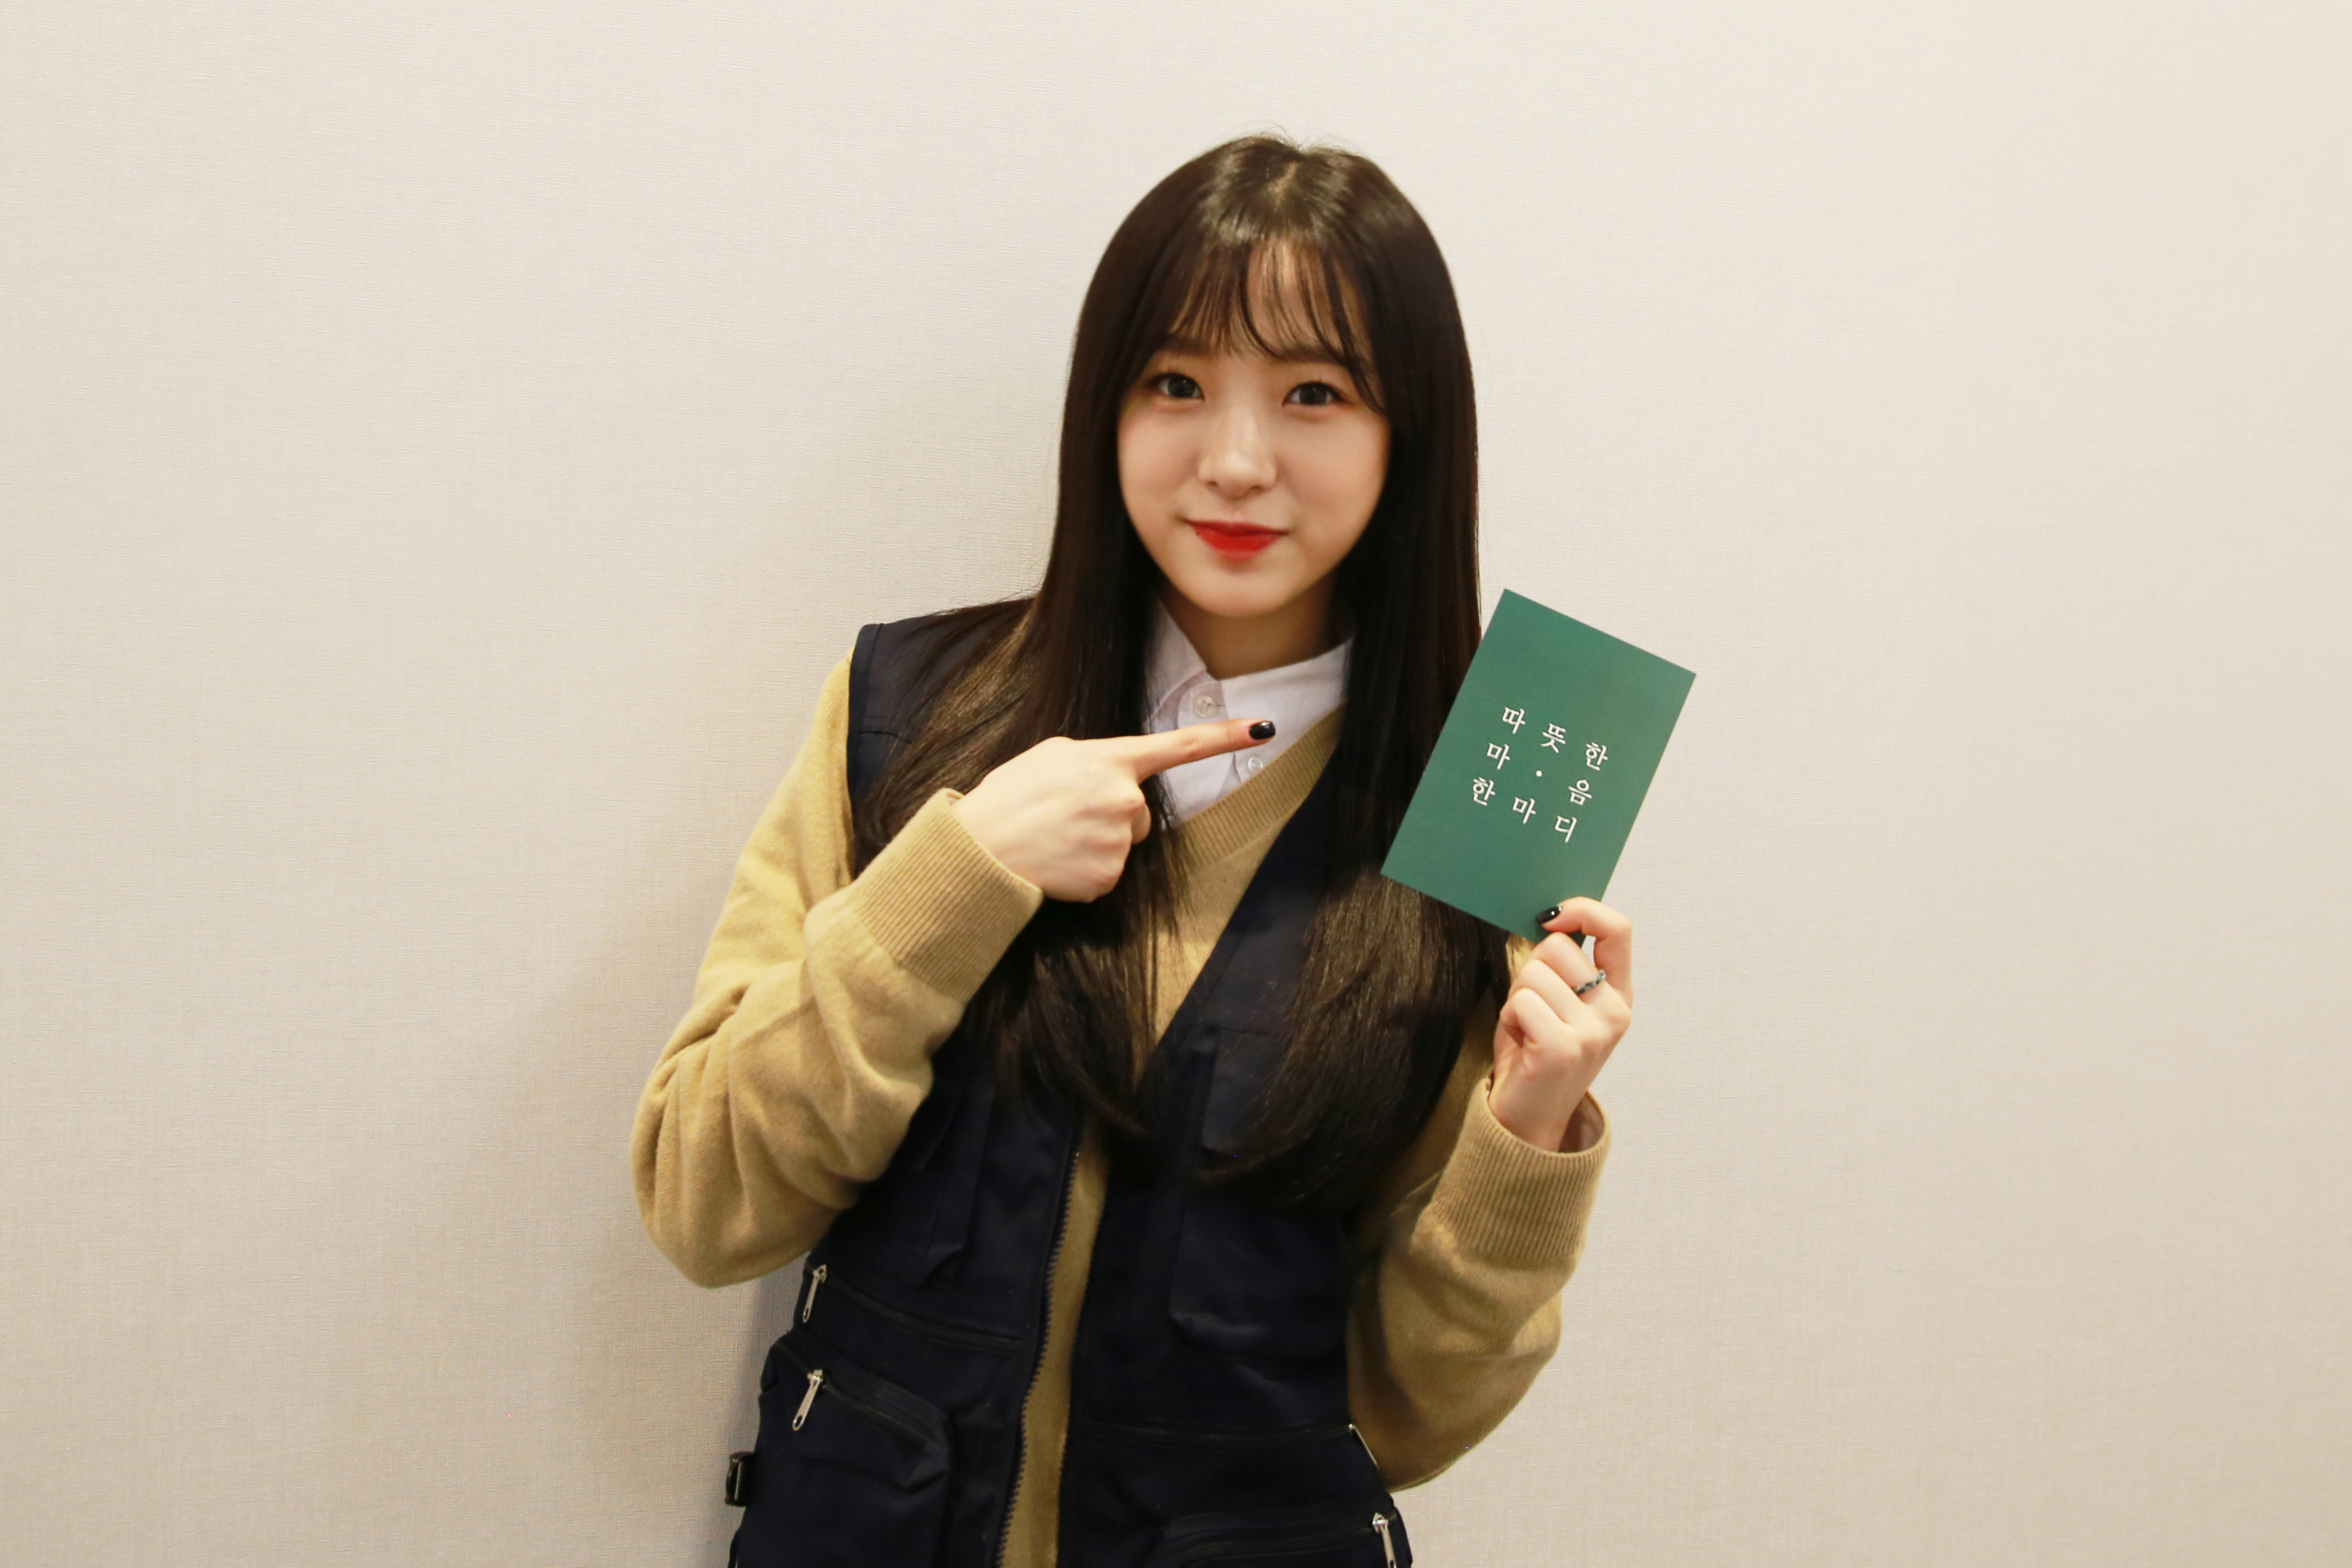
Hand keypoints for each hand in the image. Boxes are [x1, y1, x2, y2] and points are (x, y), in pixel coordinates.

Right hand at [952, 719, 1272, 901]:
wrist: (978, 848)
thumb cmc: (1009, 797)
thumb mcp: (1050, 756)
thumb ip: (1094, 759)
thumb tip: (1115, 776)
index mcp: (1108, 759)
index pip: (1178, 747)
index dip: (1225, 737)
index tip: (1263, 728)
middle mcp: (1122, 797)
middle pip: (1139, 812)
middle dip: (1110, 816)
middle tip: (1062, 816)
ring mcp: (1117, 839)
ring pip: (1124, 845)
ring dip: (1096, 844)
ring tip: (1055, 838)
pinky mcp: (1108, 876)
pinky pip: (1109, 875)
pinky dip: (1087, 872)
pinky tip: (1058, 862)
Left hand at [1487, 897, 1632, 1150]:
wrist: (1527, 1120)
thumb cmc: (1534, 1053)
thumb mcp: (1558, 1003)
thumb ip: (1561, 967)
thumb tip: (1548, 919)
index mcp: (1618, 996)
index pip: (1618, 930)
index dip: (1583, 910)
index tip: (1550, 917)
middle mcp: (1615, 1013)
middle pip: (1557, 948)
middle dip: (1529, 971)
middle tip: (1531, 1010)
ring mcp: (1593, 1032)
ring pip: (1533, 974)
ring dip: (1516, 999)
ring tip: (1526, 1030)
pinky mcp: (1563, 1047)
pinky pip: (1521, 1001)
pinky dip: (1509, 1018)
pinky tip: (1520, 1044)